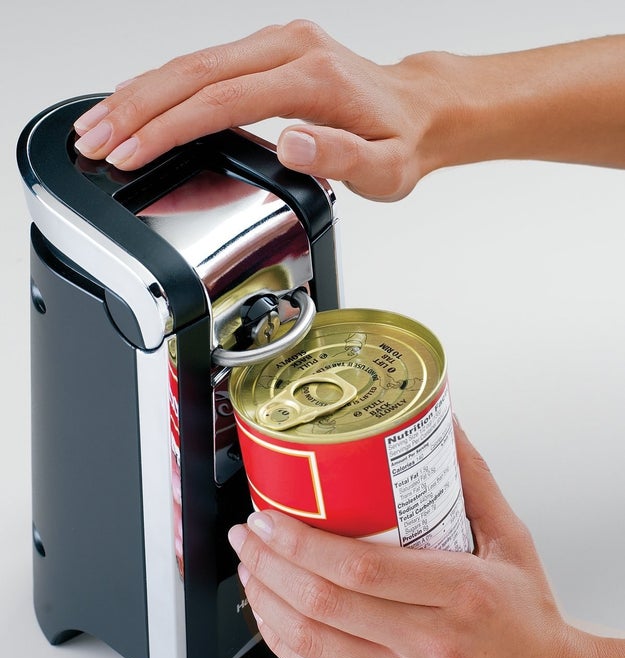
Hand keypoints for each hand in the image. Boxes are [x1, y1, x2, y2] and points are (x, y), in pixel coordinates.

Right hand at [72, 20, 457, 199]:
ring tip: (99, 125)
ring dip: (140, 94)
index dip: (169, 128)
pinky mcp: (268, 52)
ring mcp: (276, 45)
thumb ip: (340, 156)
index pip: (221, 100)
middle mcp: (288, 48)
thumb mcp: (384, 167)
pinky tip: (139, 105)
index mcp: (312, 77)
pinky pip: (204, 65)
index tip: (131, 152)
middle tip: (93, 139)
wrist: (416, 111)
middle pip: (193, 72)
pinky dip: (164, 86)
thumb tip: (291, 145)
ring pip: (191, 63)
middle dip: (135, 108)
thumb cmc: (400, 142)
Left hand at [228, 420, 624, 657]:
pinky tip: (272, 620)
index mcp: (459, 594)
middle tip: (249, 535)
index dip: (300, 542)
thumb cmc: (532, 622)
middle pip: (324, 602)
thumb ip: (471, 479)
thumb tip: (442, 426)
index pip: (358, 567)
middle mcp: (430, 645)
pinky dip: (286, 647)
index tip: (271, 519)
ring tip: (251, 569)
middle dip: (269, 564)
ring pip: (313, 643)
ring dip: (267, 602)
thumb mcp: (510, 541)